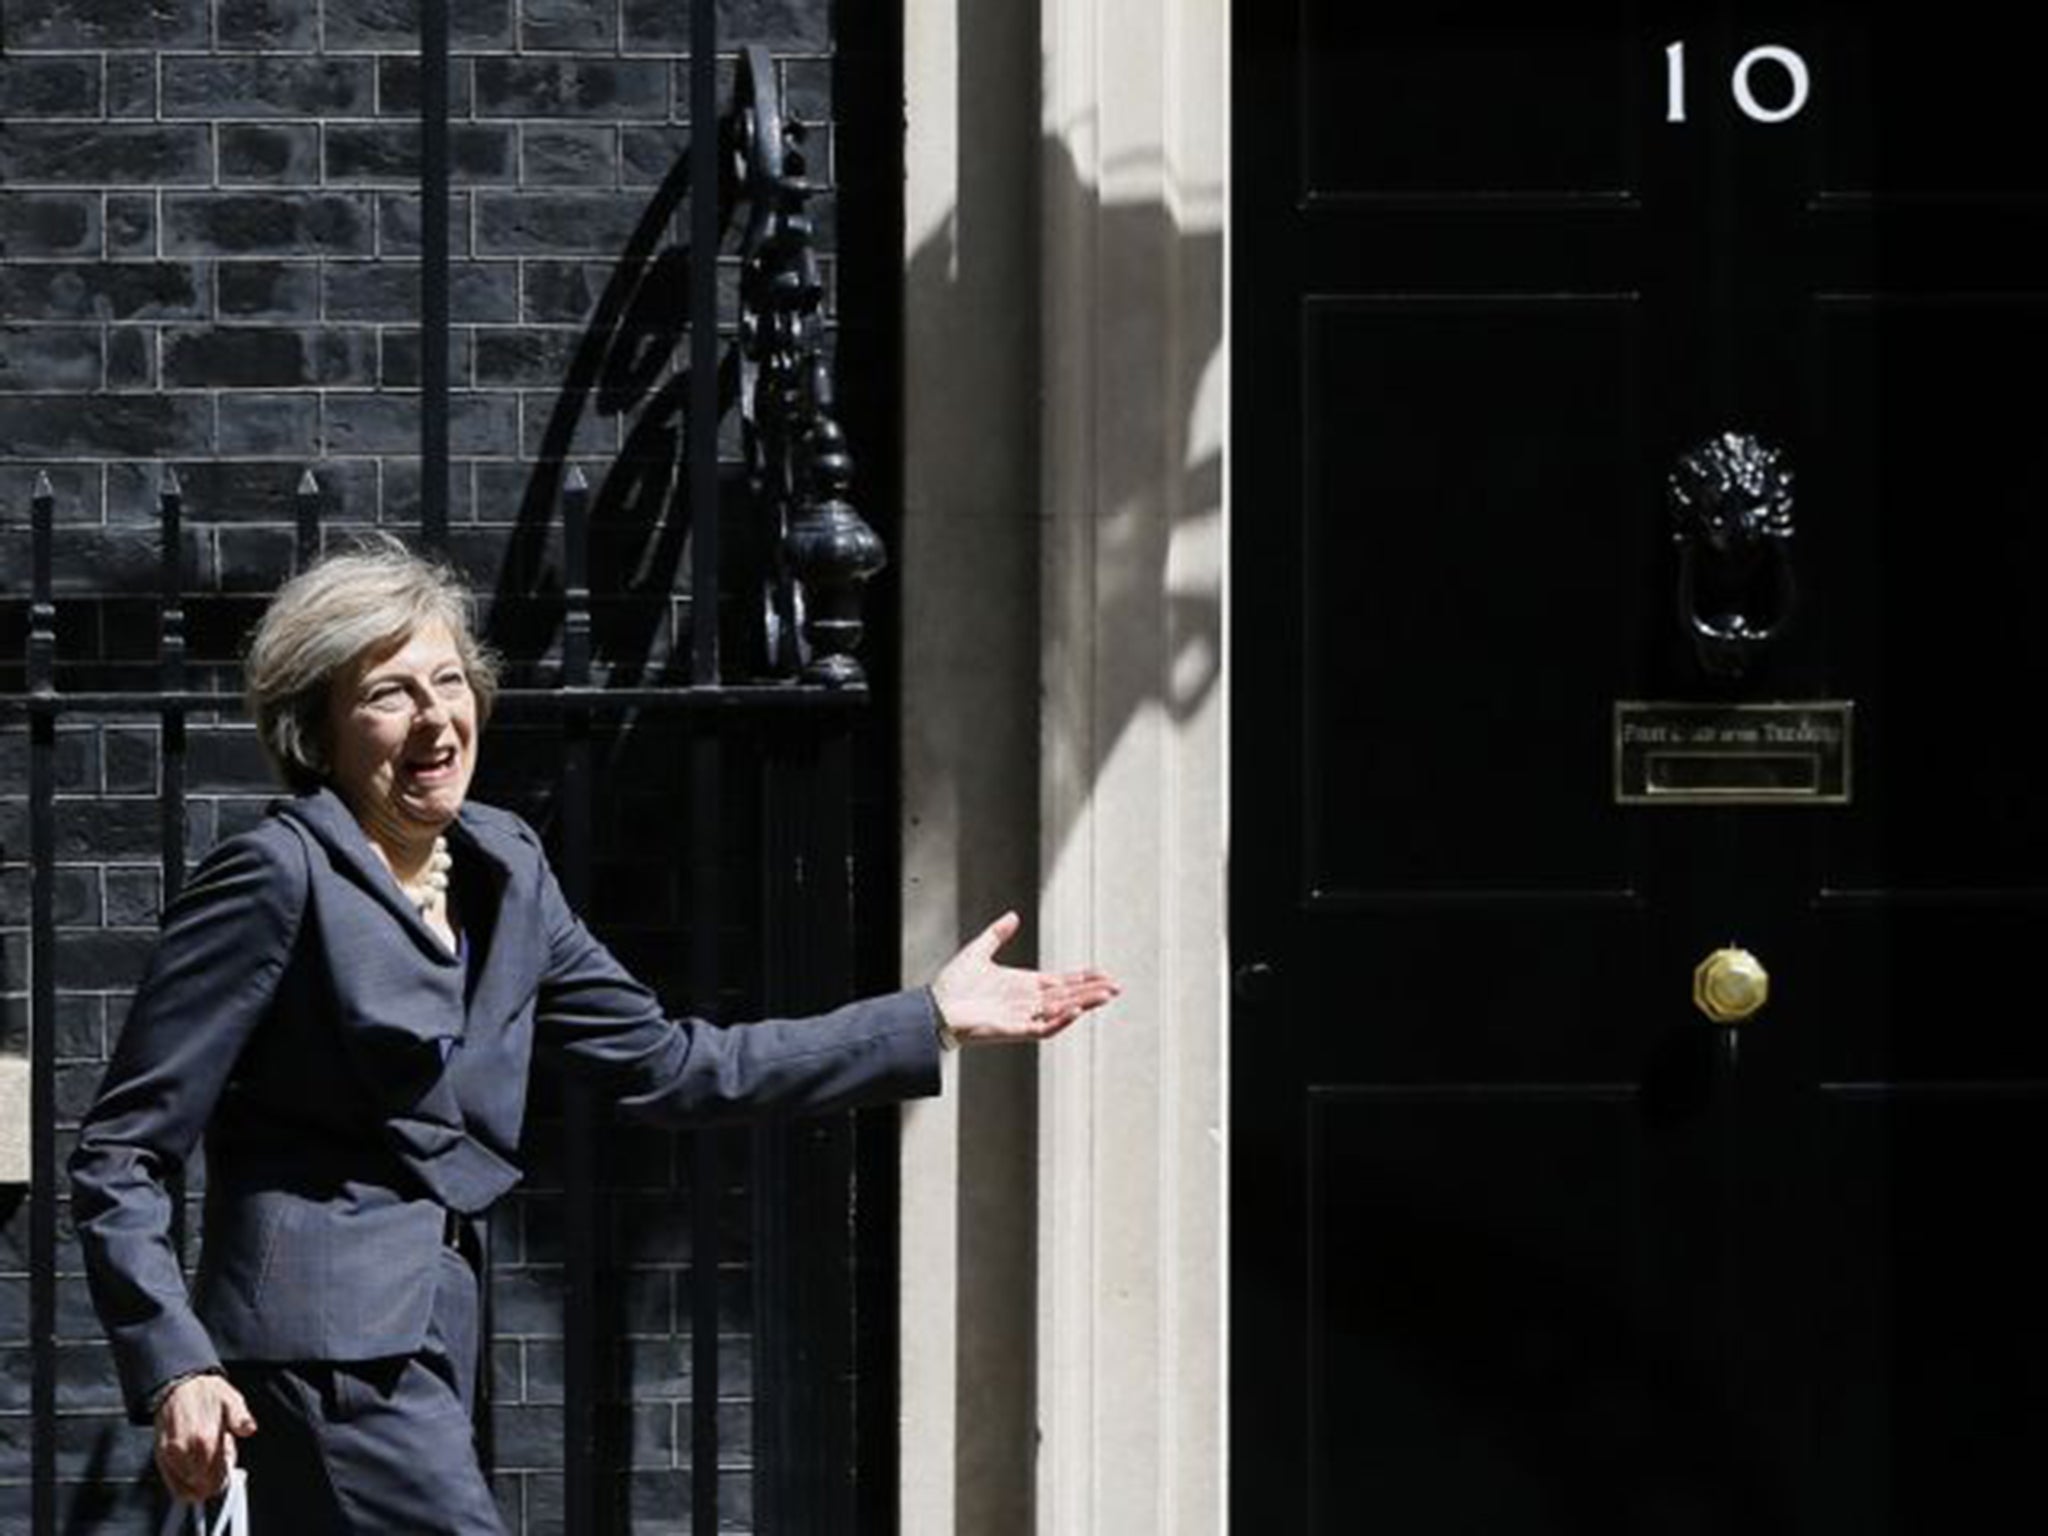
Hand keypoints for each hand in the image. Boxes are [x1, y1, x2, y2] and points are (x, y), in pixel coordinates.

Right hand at [155, 1374, 255, 1504]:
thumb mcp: (231, 1400)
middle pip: (202, 1484)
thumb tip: (248, 1429)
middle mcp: (184, 1451)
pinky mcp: (160, 1456)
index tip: (228, 1473)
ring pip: (186, 1487)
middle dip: (213, 1479)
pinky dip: (183, 1485)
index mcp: (205, 1439)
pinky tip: (192, 1475)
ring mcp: (169, 1455)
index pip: (216, 1477)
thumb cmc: (206, 1393)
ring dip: (198, 1482)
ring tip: (206, 1464)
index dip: (224, 1478)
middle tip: (218, 1464)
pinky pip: (171, 1482)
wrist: (180, 1385)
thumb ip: (241, 1418)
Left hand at [929, 911, 1120, 1043]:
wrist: (934, 1008)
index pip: (1061, 982)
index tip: (1103, 974)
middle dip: (1093, 991)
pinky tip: (1076, 1010)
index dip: (1083, 978)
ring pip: (1062, 1011)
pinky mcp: (1014, 1030)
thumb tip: (1012, 916)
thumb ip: (996, 935)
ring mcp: (1023, 1017)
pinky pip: (1044, 1028)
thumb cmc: (952, 985)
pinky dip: (1060, 1020)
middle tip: (1116, 986)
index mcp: (1024, 985)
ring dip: (1084, 1003)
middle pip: (1068, 996)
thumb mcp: (978, 951)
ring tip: (1106, 995)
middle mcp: (1027, 1002)